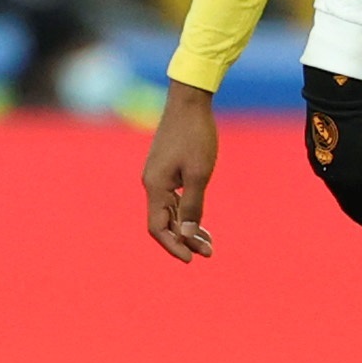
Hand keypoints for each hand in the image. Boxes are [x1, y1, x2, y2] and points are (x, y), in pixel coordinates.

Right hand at [143, 79, 219, 260]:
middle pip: (164, 222)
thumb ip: (193, 204)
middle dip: (184, 240)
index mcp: (156, 187)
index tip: (191, 259)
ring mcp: (158, 177)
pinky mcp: (166, 170)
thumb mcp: (200, 173)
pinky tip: (201, 222)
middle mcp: (152, 184)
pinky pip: (174, 199)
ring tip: (208, 244)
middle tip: (208, 253)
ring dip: (187, 228)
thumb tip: (187, 235)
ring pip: (170, 212)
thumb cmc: (196, 136)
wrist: (189, 103)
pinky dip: (186, 212)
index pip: (158, 227)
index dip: (173, 245)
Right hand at [302, 66, 361, 241]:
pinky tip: (359, 180)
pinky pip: (336, 178)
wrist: (336, 89)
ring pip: (343, 192)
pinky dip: (350, 187)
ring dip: (359, 201)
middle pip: (352, 206)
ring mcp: (321, 165)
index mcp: (351, 183)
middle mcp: (332, 179)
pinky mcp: (317, 151)